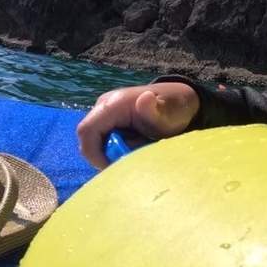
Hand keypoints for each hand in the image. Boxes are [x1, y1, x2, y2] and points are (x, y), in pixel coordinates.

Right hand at [76, 82, 200, 169]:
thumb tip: (145, 99)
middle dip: (104, 155)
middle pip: (89, 139)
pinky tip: (134, 150)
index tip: (111, 168)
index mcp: (114, 103)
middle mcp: (104, 106)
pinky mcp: (110, 122)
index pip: (87, 131)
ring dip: (112, 153)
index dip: (94, 154)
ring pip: (96, 142)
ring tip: (135, 153)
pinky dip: (116, 150)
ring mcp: (106, 114)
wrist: (180, 102)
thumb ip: (154, 112)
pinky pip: (104, 141)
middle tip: (127, 164)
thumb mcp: (168, 115)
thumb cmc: (174, 109)